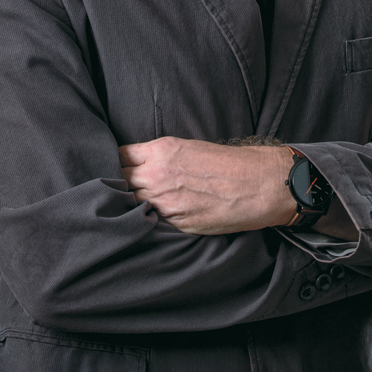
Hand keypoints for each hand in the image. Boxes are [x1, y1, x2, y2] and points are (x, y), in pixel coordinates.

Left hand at [118, 137, 295, 234]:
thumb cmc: (227, 162)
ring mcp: (164, 202)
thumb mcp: (188, 147)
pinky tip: (147, 219)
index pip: (119, 156)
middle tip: (115, 188)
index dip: (114, 162)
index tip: (114, 167)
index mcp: (161, 151)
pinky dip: (145, 220)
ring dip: (127, 204)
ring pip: (128, 204)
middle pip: (117, 181)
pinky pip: (149, 222)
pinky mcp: (175, 223)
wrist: (257, 183)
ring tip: (126, 206)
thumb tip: (137, 166)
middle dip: (115, 184)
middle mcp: (157, 176)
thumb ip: (159, 156)